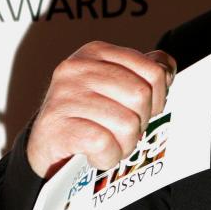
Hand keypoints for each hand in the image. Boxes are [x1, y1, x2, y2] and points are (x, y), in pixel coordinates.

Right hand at [25, 41, 176, 178]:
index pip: (154, 71)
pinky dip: (108, 156)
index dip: (159, 97)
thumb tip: (166, 68)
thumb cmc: (87, 114)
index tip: (147, 110)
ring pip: (127, 123)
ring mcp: (64, 96)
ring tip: (110, 143)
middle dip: (141, 121)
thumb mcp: (115, 86)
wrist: (45, 146)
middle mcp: (77, 69)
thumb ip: (143, 73)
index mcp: (96, 53)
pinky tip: (97, 155)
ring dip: (125, 143)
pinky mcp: (56, 126)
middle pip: (141, 96)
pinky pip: (104, 143)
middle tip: (124, 131)